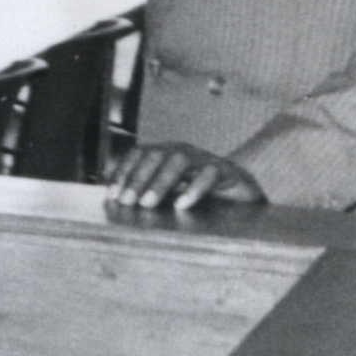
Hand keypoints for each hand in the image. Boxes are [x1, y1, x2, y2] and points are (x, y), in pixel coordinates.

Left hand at [106, 141, 266, 217]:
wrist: (242, 192)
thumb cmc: (200, 192)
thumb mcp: (170, 191)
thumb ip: (145, 191)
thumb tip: (115, 199)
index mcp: (166, 153)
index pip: (139, 153)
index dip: (124, 171)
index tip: (113, 194)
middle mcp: (184, 152)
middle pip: (156, 155)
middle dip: (137, 178)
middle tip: (127, 201)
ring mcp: (205, 159)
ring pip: (179, 160)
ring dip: (160, 182)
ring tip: (148, 203)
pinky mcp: (226, 171)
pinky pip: (209, 174)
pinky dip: (193, 188)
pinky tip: (181, 204)